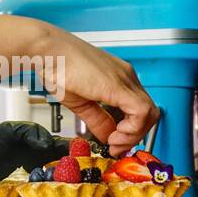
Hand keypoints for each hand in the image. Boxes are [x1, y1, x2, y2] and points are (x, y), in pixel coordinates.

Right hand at [37, 25, 159, 157]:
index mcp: (118, 79)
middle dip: (135, 136)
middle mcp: (126, 76)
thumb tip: (108, 136)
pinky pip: (142, 112)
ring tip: (115, 142)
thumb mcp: (80, 101)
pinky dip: (133, 129)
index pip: (138, 109)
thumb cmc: (58, 66)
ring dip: (135, 134)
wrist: (47, 50)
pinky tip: (115, 135)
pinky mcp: (119, 86)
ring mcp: (125, 79)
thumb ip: (98, 120)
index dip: (131, 131)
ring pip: (150, 113)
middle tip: (117, 147)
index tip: (116, 143)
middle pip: (149, 112)